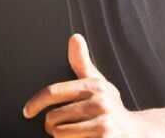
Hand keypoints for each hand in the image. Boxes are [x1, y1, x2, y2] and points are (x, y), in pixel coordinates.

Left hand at [23, 34, 146, 136]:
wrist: (137, 132)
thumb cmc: (110, 107)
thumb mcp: (98, 83)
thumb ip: (82, 63)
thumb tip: (74, 37)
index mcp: (94, 85)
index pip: (54, 92)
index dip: (36, 102)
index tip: (27, 112)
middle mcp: (100, 102)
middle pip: (53, 117)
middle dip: (51, 126)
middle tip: (60, 127)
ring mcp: (103, 122)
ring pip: (60, 133)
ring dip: (62, 137)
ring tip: (74, 134)